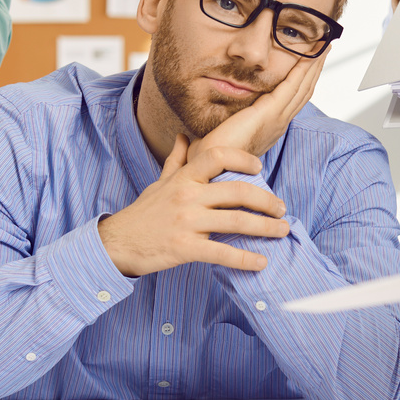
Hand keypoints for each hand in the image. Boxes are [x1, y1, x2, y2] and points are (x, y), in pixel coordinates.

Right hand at [98, 134, 290, 276]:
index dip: (243, 159)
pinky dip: (246, 259)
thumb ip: (176, 160)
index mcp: (184, 178)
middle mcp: (187, 196)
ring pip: (236, 222)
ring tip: (282, 231)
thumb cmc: (144, 213)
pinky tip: (261, 262)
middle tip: (281, 209)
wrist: (117, 243)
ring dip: (265, 228)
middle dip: (267, 201)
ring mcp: (187, 222)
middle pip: (238, 192)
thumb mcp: (159, 183)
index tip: (259, 168)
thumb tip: (184, 136)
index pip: (217, 155)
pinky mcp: (185, 248)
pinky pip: (222, 253)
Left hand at [187, 50, 326, 162]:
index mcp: (269, 128)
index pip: (292, 99)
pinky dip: (304, 69)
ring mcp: (277, 119)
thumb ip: (215, 126)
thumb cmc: (211, 158)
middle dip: (314, 69)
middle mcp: (278, 123)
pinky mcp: (270, 113)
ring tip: (323, 47)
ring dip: (314, 66)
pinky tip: (311, 54)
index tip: (309, 63)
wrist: (211, 170)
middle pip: (304, 91)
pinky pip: (293, 86)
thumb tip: (195, 125)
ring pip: (303, 87)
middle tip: (325, 48)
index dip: (303, 81)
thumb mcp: (217, 135)